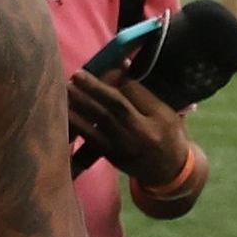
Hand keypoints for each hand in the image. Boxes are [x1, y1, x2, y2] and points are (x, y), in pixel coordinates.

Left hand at [65, 67, 186, 185]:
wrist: (171, 171)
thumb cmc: (169, 134)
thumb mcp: (168, 112)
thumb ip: (146, 91)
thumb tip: (122, 65)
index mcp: (162, 117)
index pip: (135, 91)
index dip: (118, 76)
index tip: (107, 67)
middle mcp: (144, 132)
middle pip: (116, 104)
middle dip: (94, 88)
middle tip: (77, 75)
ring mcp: (126, 146)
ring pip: (100, 120)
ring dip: (81, 103)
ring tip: (67, 89)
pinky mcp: (113, 156)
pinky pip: (92, 138)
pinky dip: (78, 124)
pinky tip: (65, 113)